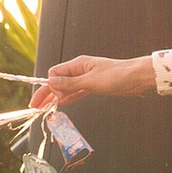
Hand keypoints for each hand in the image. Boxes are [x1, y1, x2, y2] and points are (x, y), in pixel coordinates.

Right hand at [34, 55, 156, 103]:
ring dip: (55, 96)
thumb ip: (71, 83)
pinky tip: (61, 103)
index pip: (55, 72)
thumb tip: (51, 82)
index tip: (55, 96)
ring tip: (44, 108)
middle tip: (34, 106)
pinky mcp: (94, 86)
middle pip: (58, 81)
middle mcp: (80, 70)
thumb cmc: (118, 76)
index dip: (52, 85)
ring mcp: (87, 78)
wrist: (137, 78)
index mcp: (79, 64)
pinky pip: (76, 91)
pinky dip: (68, 97)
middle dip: (46, 92)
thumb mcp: (92, 81)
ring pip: (66, 87)